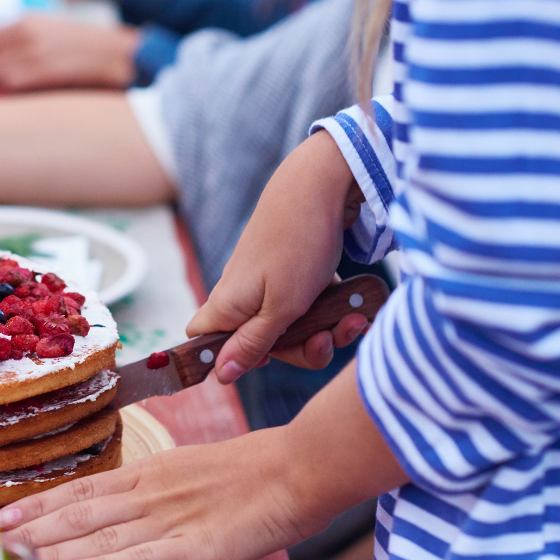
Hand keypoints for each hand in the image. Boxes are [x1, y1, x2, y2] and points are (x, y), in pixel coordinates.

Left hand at [0, 17, 139, 90]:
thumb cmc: (80, 45)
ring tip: (19, 84)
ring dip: (2, 81)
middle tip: (6, 77)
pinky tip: (26, 89)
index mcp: (26, 21)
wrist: (110, 54)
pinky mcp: (43, 72)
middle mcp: (27, 34)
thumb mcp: (48, 28)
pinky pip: (12, 83)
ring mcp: (34, 53)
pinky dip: (12, 88)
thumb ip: (18, 35)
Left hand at [2, 430, 330, 559]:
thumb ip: (157, 488)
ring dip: (48, 546)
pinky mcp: (193, 546)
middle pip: (77, 511)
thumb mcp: (192, 471)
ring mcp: (169, 519)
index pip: (80, 489)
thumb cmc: (253, 472)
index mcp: (149, 474)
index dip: (37, 504)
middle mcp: (148, 494)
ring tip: (8, 557)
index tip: (0, 515)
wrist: (299, 470)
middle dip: (28, 527)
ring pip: (96, 534)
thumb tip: (126, 499)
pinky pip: (138, 558)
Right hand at [186, 131, 366, 380]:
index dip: (226, 359)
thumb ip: (251, 344)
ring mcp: (267, 284)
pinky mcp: (292, 273)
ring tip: (354, 319)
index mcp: (228, 306)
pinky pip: (307, 307)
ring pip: (292, 327)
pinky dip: (330, 310)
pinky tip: (355, 305)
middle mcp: (242, 296)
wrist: (322, 184)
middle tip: (327, 339)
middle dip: (300, 349)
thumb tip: (221, 375)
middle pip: (261, 344)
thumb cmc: (298, 245)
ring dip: (325, 331)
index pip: (203, 342)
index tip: (264, 358)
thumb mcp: (281, 308)